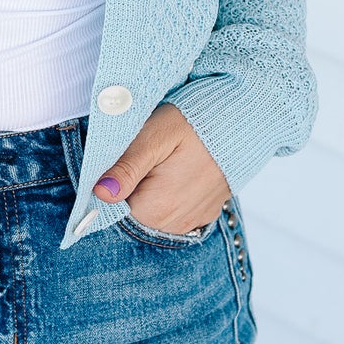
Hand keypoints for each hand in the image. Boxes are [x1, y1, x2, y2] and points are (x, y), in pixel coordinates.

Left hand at [93, 103, 230, 233]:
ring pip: (152, 211)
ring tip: (168, 160)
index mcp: (156, 209)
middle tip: (151, 154)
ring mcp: (191, 221)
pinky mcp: (204, 214)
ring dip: (151, 190)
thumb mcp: (154, 136)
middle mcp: (174, 224)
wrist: (243, 119)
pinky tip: (180, 169)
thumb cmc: (195, 122)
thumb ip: (126, 167)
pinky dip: (170, 194)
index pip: (112, 206)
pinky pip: (174, 211)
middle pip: (132, 210)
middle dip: (133, 185)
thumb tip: (100, 193)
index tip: (127, 157)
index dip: (113, 181)